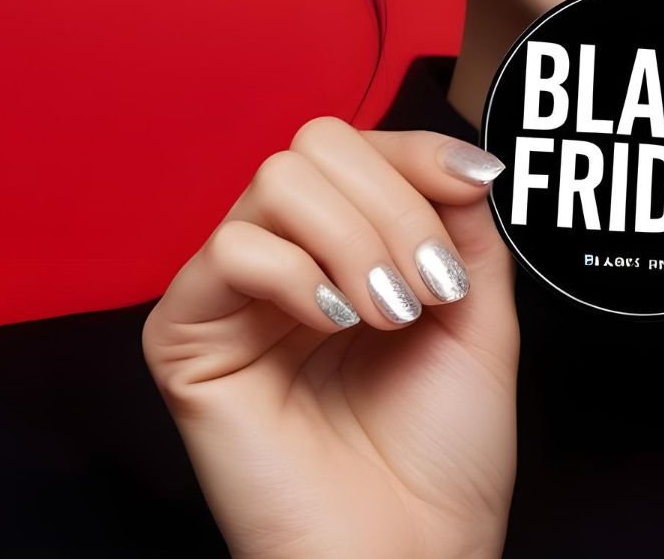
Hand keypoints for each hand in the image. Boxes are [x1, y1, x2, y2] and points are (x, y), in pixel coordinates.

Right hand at [142, 122, 517, 558]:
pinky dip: (297, 273)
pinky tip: (335, 324)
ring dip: (355, 239)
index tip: (474, 186)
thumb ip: (461, 218)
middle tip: (428, 288)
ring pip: (277, 182)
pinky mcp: (186, 338)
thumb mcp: (477, 305)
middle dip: (393, 203)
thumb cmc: (443, 450)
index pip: (361, 144)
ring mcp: (234, 295)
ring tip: (389, 315)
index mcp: (347, 243)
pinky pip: (229, 250)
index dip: (419, 151)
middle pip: (317, 144)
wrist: (413, 552)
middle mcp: (286, 256)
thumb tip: (457, 152)